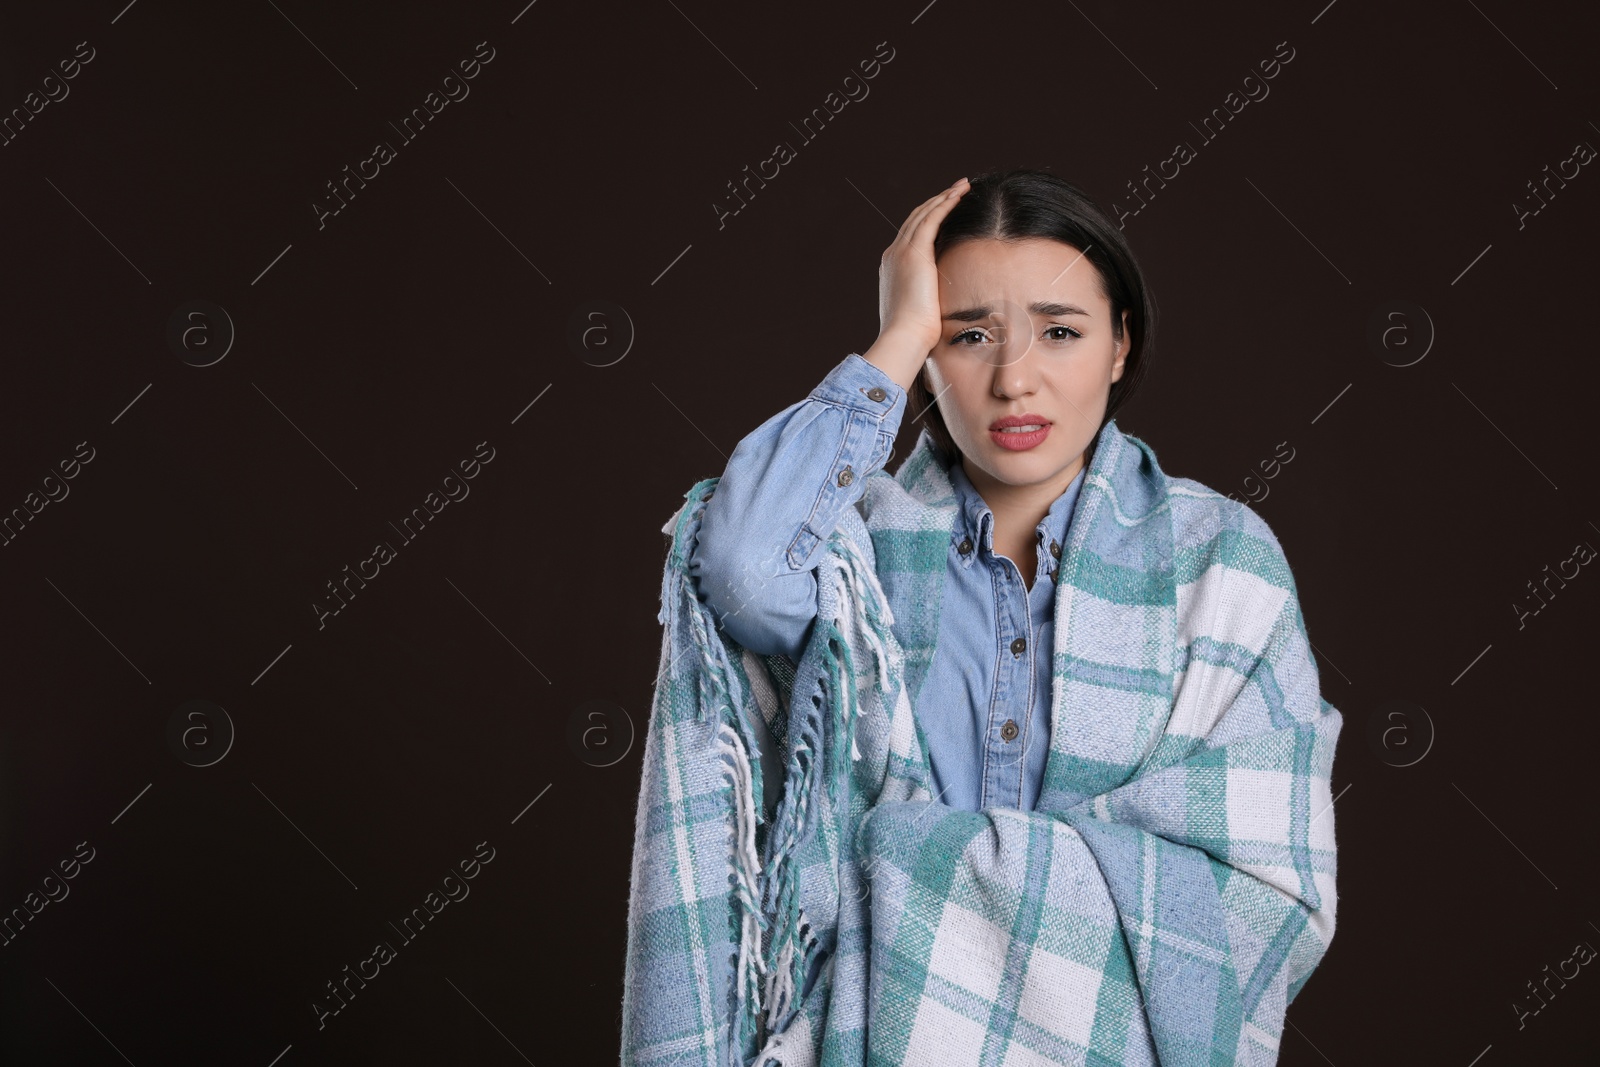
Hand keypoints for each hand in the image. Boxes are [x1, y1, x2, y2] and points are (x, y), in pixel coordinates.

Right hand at [863, 177, 967, 391]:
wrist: (904, 337)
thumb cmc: (915, 334)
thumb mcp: (921, 311)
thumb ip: (929, 299)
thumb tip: (944, 306)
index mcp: (893, 268)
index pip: (911, 235)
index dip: (928, 219)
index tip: (945, 210)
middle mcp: (893, 255)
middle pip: (915, 219)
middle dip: (936, 202)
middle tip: (956, 189)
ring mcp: (901, 252)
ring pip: (923, 214)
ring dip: (943, 197)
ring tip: (962, 186)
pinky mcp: (914, 253)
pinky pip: (931, 219)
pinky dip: (945, 204)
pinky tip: (959, 195)